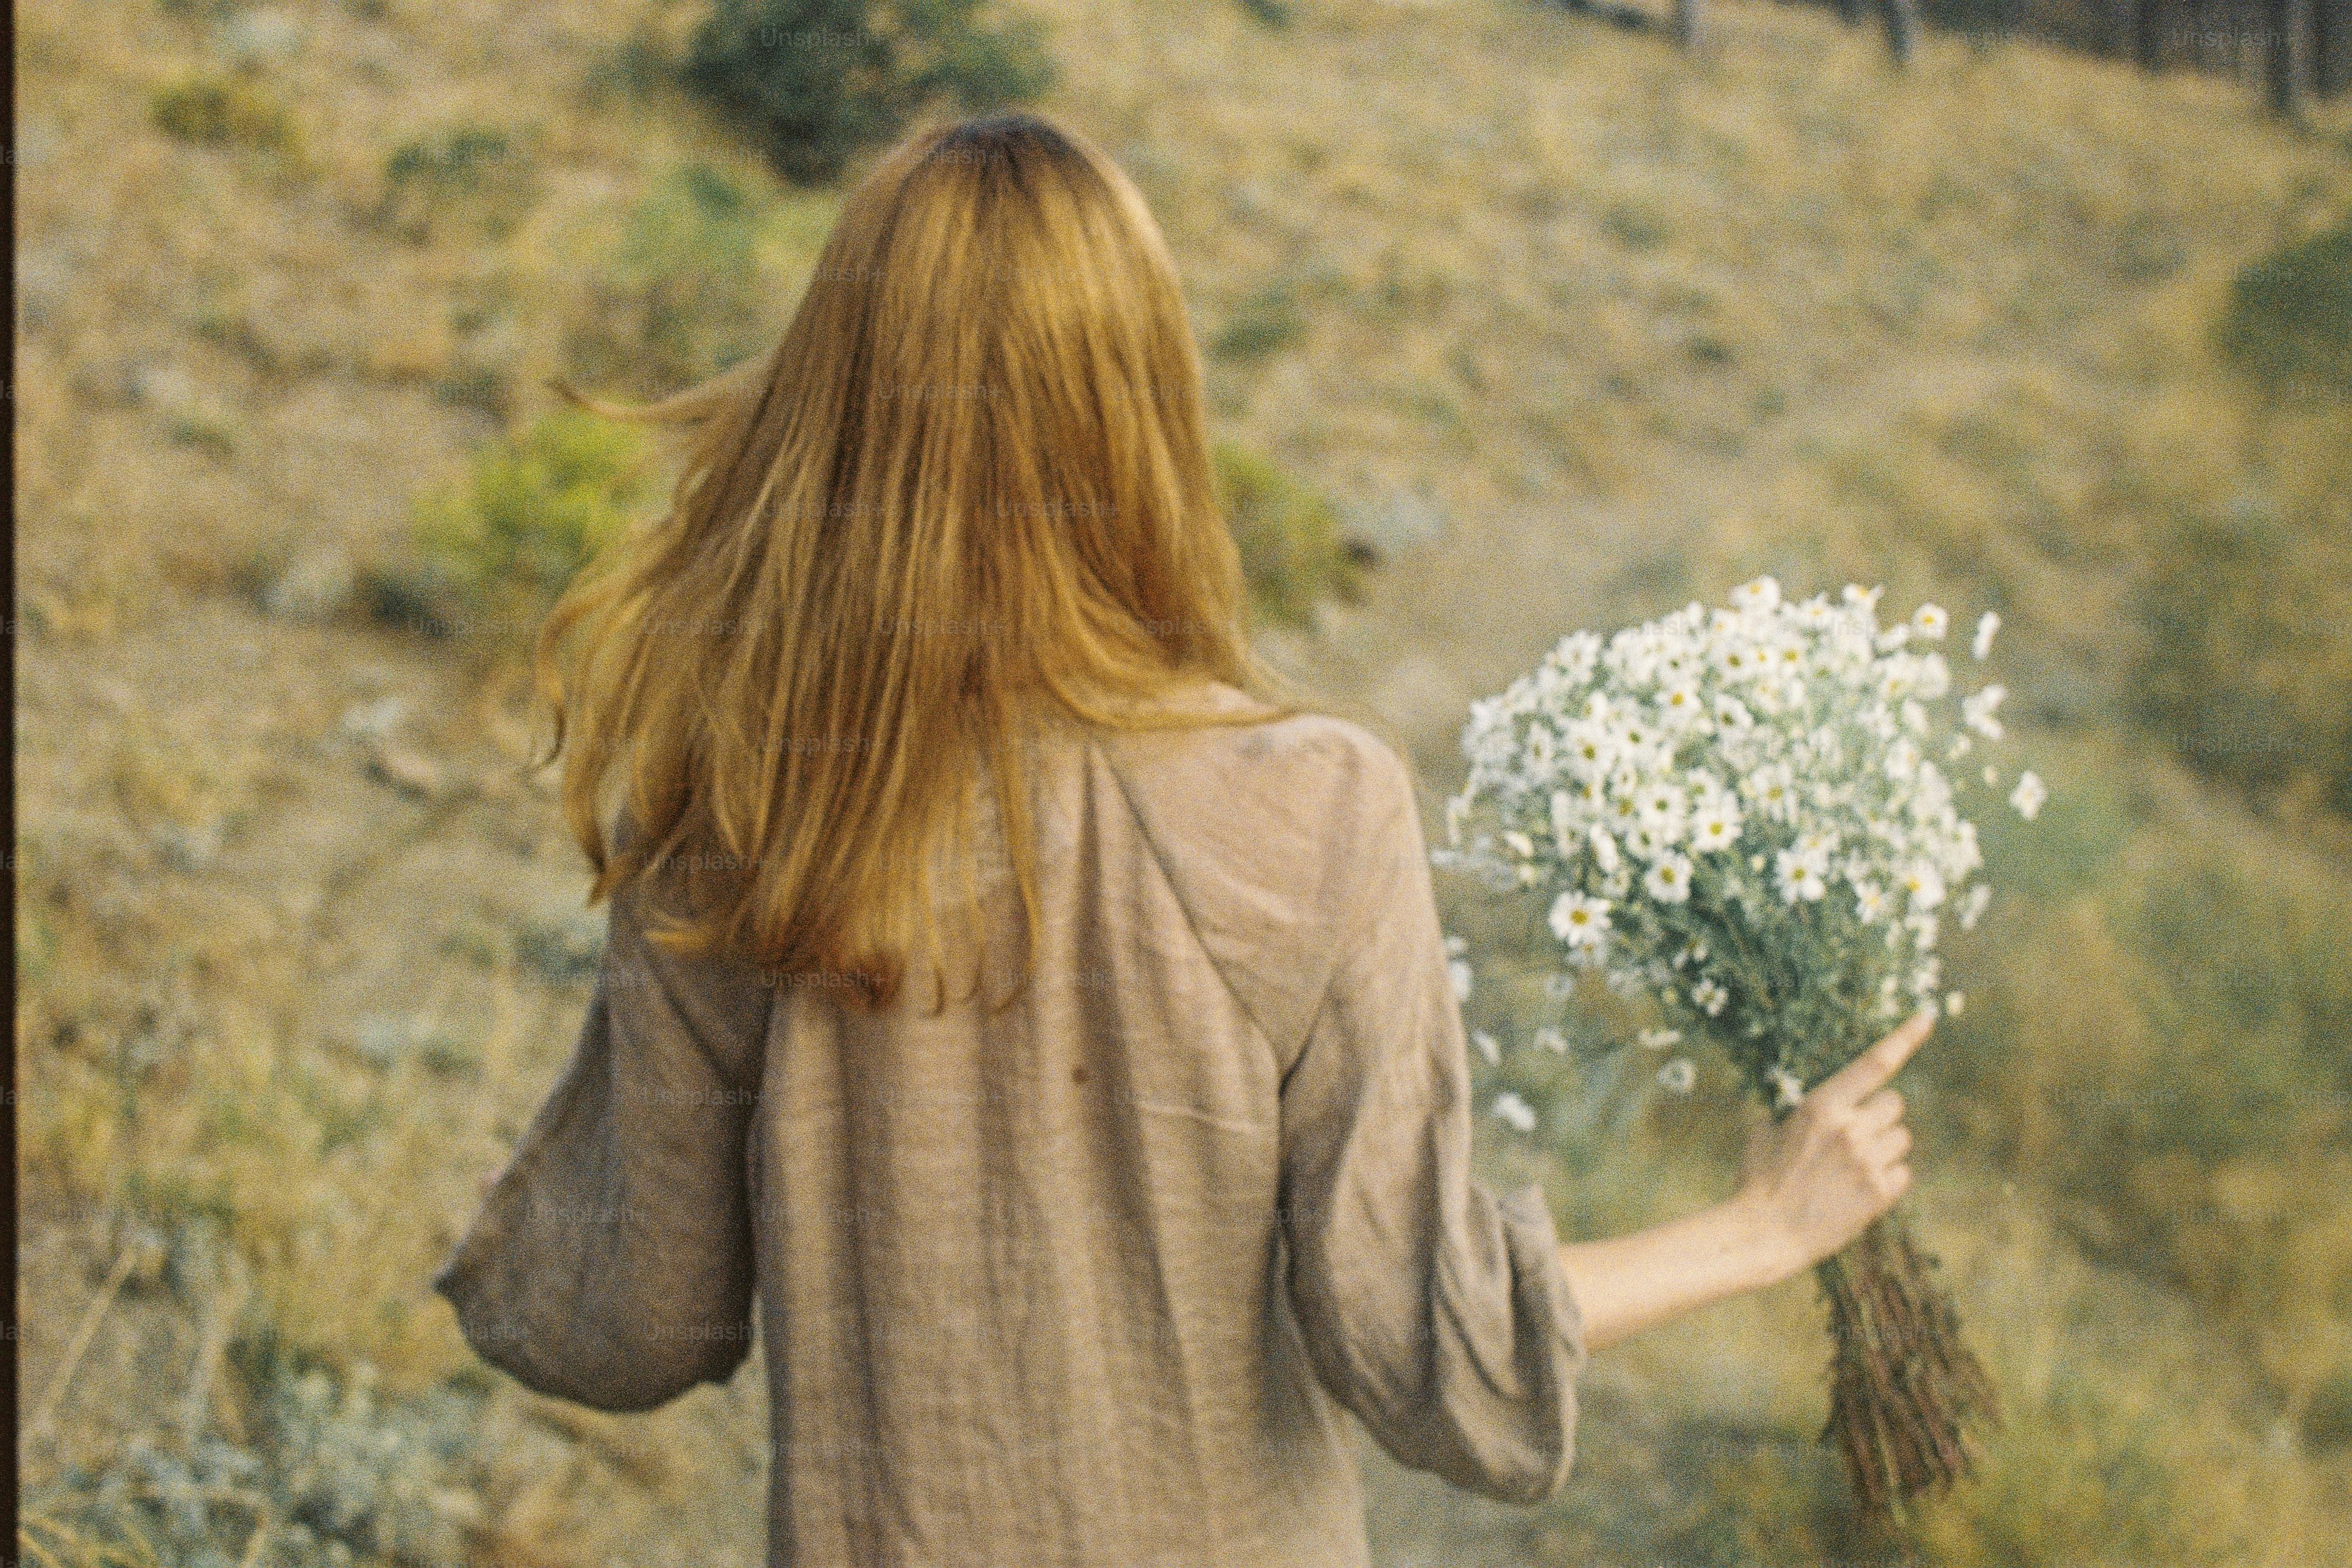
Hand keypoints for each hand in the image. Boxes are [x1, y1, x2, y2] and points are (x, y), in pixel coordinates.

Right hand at [1734, 1009, 1931, 1275]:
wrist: (1764, 1233)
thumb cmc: (1759, 1179)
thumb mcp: (1765, 1130)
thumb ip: (1794, 1110)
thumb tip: (1803, 1095)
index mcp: (1822, 1106)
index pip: (1874, 1063)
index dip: (1905, 1037)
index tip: (1929, 1015)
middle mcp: (1850, 1129)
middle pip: (1895, 1103)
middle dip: (1878, 1116)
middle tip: (1852, 1138)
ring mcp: (1869, 1161)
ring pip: (1903, 1138)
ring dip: (1885, 1148)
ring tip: (1853, 1168)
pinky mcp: (1881, 1193)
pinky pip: (1904, 1172)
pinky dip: (1887, 1179)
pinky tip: (1858, 1190)